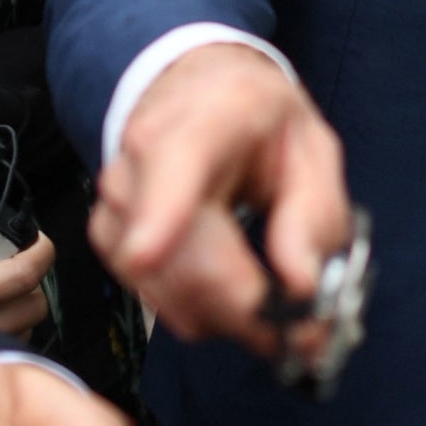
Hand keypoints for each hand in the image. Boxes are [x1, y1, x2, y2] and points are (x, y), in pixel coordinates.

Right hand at [0, 179, 54, 337]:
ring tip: (3, 291)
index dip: (40, 253)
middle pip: (33, 309)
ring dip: (20, 310)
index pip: (19, 278)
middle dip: (33, 285)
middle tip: (18, 266)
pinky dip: (5, 331)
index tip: (39, 240)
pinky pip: (3, 349)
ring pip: (22, 332)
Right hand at [90, 43, 351, 360]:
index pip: (171, 164)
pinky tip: (236, 282)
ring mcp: (116, 208)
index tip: (148, 252)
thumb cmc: (259, 121)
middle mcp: (141, 165)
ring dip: (235, 317)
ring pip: (173, 297)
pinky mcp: (110, 244)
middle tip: (311, 330)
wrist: (199, 95)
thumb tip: (303, 287)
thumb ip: (314, 216)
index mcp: (203, 123)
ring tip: (278, 294)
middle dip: (251, 312)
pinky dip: (208, 312)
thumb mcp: (312, 148)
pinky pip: (163, 305)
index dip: (158, 213)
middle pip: (182, 262)